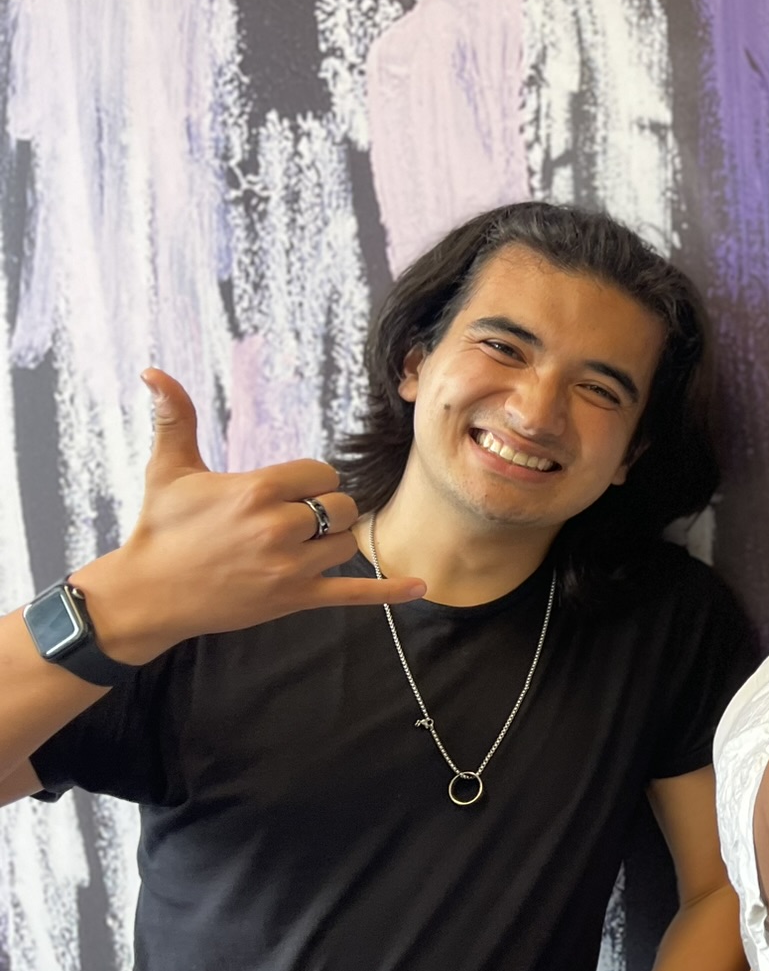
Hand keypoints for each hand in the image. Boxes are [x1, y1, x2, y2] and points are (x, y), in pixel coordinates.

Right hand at [67, 370, 422, 661]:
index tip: (288, 490)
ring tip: (299, 542)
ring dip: (334, 539)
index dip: (311, 480)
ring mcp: (290, 567)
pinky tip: (419, 586)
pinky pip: (353, 594)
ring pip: (347, 542)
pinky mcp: (294, 599)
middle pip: (342, 506)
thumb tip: (154, 371)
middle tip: (294, 517)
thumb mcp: (168, 469)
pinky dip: (388, 591)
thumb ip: (175, 417)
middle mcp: (279, 528)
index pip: (322, 473)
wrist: (147, 594)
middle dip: (325, 508)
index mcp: (257, 491)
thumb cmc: (159, 528)